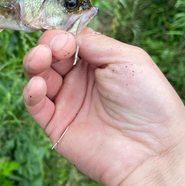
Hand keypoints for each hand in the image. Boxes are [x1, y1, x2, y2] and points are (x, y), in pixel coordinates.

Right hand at [23, 28, 184, 185]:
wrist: (153, 153)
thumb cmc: (150, 103)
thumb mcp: (127, 59)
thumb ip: (95, 43)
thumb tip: (66, 33)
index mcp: (97, 62)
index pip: (68, 41)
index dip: (60, 36)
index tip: (63, 39)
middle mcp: (79, 80)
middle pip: (49, 56)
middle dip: (46, 47)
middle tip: (50, 48)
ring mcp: (67, 102)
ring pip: (38, 76)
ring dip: (34, 64)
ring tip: (39, 60)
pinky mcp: (56, 125)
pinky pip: (35, 105)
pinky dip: (31, 93)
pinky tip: (38, 86)